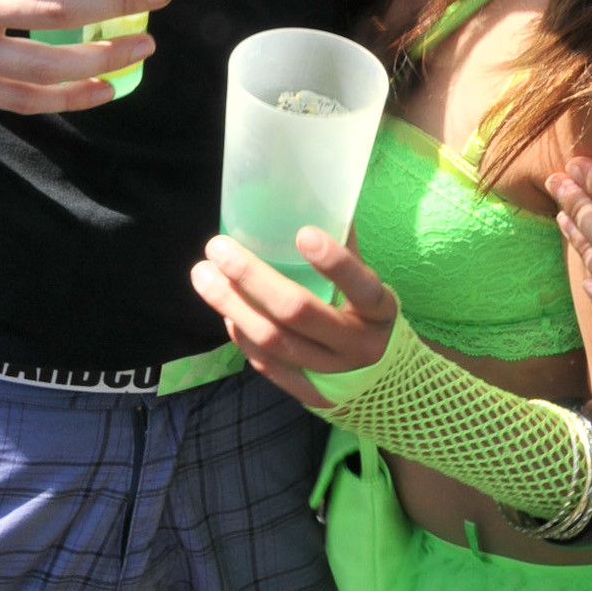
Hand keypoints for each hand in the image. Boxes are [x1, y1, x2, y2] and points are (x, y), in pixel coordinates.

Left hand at [190, 228, 397, 406]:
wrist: (388, 384)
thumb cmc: (369, 318)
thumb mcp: (370, 286)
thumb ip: (346, 249)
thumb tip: (317, 195)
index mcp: (379, 311)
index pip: (361, 287)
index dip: (335, 263)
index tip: (303, 233)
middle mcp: (357, 345)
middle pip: (298, 312)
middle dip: (251, 278)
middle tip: (217, 247)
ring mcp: (332, 374)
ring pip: (274, 341)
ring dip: (232, 305)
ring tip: (203, 276)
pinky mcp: (311, 395)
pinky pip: (269, 366)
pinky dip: (243, 337)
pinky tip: (226, 312)